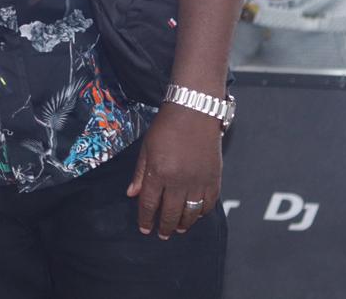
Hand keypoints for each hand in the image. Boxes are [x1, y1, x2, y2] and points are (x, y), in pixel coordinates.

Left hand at [126, 103, 222, 238]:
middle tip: (161, 234)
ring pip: (191, 213)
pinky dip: (202, 213)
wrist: (194, 112)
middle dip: (164, 226)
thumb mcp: (146, 148)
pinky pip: (209, 203)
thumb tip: (132, 194)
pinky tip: (196, 215)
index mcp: (159, 173)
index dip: (146, 219)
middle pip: (171, 212)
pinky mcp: (214, 179)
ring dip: (184, 223)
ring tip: (178, 229)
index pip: (150, 204)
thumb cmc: (166, 126)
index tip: (144, 229)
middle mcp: (179, 181)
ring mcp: (199, 181)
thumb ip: (140, 174)